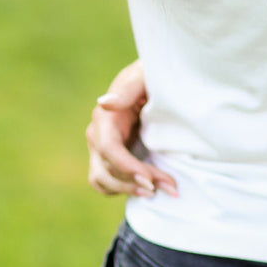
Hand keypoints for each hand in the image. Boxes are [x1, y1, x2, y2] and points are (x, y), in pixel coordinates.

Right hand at [86, 60, 177, 198]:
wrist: (155, 77)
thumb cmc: (151, 74)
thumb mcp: (143, 75)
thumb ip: (127, 89)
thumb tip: (103, 103)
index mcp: (105, 116)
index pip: (108, 149)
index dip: (127, 168)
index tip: (150, 180)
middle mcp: (98, 133)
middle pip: (106, 170)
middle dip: (135, 183)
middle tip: (169, 187)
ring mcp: (101, 147)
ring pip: (103, 180)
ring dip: (129, 190)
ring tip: (158, 192)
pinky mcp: (109, 155)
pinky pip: (107, 181)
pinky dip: (123, 189)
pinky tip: (147, 188)